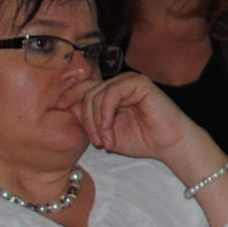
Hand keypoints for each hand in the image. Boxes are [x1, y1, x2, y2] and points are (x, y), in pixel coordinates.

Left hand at [77, 72, 207, 172]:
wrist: (170, 145)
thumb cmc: (142, 140)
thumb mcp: (106, 133)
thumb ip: (89, 120)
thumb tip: (69, 107)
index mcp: (111, 92)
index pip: (83, 88)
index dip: (68, 97)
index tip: (57, 110)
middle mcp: (119, 83)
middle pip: (86, 92)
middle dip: (86, 119)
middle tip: (95, 142)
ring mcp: (129, 81)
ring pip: (96, 94)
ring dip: (96, 120)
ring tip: (104, 140)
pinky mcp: (139, 83)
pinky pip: (111, 93)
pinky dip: (105, 112)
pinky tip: (108, 127)